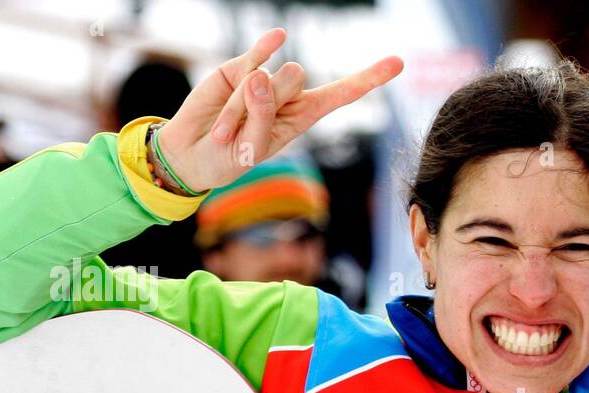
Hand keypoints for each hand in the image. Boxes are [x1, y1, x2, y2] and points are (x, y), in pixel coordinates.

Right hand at [154, 28, 401, 191]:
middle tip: (241, 129)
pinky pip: (257, 53)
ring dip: (241, 106)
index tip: (398, 62)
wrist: (190, 154)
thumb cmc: (226, 159)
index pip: (340, 94)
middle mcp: (286, 96)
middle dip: (267, 103)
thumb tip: (262, 73)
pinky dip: (265, 47)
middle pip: (295, 80)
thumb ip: (259, 115)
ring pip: (268, 75)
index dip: (368, 79)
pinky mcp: (237, 68)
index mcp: (301, 118)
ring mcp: (262, 80)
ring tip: (225, 128)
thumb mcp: (248, 149)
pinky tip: (277, 37)